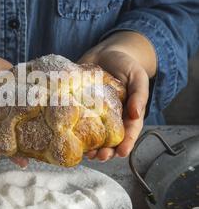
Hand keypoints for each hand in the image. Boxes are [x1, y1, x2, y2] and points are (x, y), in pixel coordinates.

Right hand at [0, 36, 27, 166]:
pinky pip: (27, 114)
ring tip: (39, 156)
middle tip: (23, 163)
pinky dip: (36, 122)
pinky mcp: (19, 104)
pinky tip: (48, 129)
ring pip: (16, 131)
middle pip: (0, 140)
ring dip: (26, 144)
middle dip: (11, 153)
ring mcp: (6, 114)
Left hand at [78, 31, 156, 160]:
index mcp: (128, 114)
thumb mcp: (138, 76)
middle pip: (110, 140)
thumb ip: (139, 94)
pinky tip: (69, 137)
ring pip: (93, 136)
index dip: (126, 144)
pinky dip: (73, 131)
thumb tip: (137, 113)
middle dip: (106, 151)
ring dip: (90, 147)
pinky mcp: (80, 108)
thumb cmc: (126, 65)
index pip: (129, 133)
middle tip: (100, 156)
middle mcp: (112, 119)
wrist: (105, 52)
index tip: (122, 153)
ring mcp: (95, 115)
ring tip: (86, 154)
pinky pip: (77, 122)